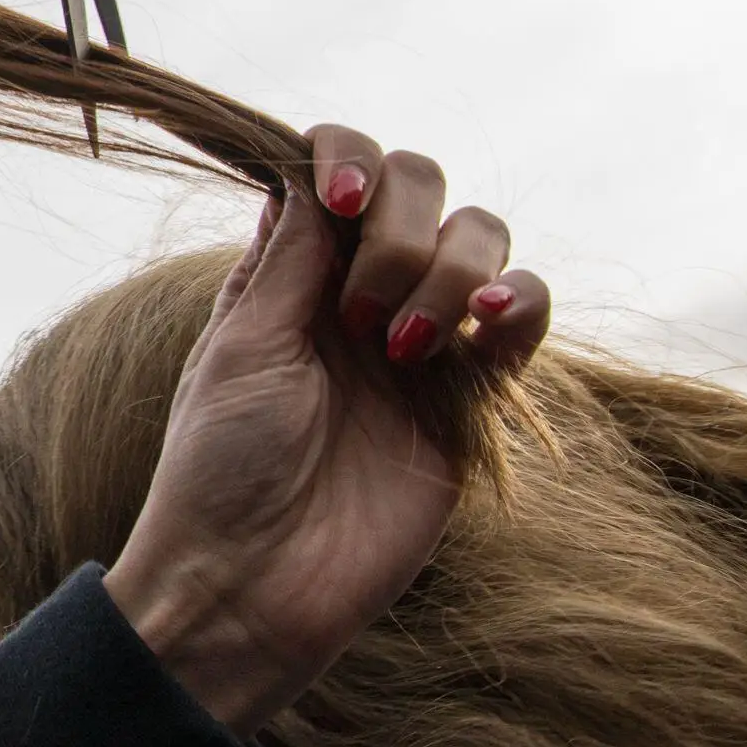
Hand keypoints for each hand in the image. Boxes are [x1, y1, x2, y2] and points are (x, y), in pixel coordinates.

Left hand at [105, 128, 552, 732]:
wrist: (256, 585)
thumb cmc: (221, 467)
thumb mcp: (243, 346)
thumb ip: (291, 256)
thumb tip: (306, 166)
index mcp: (289, 272)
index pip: (337, 171)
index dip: (349, 161)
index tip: (343, 203)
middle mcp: (357, 292)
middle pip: (419, 187)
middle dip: (401, 227)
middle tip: (359, 315)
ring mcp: (422, 340)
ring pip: (480, 239)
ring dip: (449, 272)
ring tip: (403, 350)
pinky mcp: (474, 399)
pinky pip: (524, 317)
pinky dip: (523, 300)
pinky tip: (490, 324)